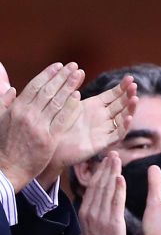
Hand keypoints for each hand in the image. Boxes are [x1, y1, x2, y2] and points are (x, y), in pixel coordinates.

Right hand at [0, 62, 84, 189]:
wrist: (8, 168)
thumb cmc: (4, 144)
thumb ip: (5, 102)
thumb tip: (12, 89)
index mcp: (16, 108)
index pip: (35, 86)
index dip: (48, 74)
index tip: (59, 66)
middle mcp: (27, 114)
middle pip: (48, 90)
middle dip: (62, 76)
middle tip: (74, 66)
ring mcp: (38, 126)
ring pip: (56, 101)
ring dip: (69, 86)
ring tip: (79, 75)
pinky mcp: (49, 138)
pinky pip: (62, 119)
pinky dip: (70, 106)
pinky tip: (78, 96)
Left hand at [51, 75, 136, 168]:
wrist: (52, 146)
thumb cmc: (57, 124)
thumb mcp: (66, 103)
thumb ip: (73, 88)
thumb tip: (79, 70)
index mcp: (95, 106)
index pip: (114, 95)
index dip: (122, 87)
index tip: (130, 78)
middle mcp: (103, 117)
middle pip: (121, 105)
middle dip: (129, 95)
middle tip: (134, 86)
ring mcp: (104, 129)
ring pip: (123, 118)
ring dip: (130, 109)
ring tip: (135, 99)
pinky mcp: (103, 143)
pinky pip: (117, 135)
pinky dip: (124, 127)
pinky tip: (129, 118)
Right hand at [75, 152, 125, 234]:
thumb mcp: (91, 225)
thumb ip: (94, 211)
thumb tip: (97, 198)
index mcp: (86, 211)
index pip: (93, 187)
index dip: (100, 172)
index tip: (106, 160)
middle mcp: (91, 211)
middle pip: (99, 185)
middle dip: (106, 167)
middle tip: (113, 153)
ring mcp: (101, 217)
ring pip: (107, 190)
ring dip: (112, 173)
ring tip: (117, 160)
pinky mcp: (112, 223)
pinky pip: (115, 203)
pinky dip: (118, 189)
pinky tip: (121, 177)